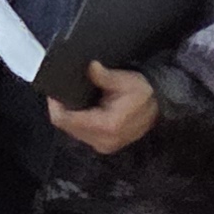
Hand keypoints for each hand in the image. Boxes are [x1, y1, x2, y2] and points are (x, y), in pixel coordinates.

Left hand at [47, 66, 161, 152]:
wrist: (160, 104)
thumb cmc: (144, 92)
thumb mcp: (125, 80)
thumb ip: (104, 76)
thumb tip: (90, 68)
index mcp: (106, 126)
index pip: (67, 121)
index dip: (56, 106)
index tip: (54, 92)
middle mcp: (103, 140)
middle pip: (67, 127)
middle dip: (62, 110)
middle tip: (61, 93)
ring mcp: (104, 145)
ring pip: (73, 132)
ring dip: (70, 116)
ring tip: (71, 98)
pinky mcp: (105, 144)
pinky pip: (82, 134)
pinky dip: (79, 121)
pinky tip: (81, 109)